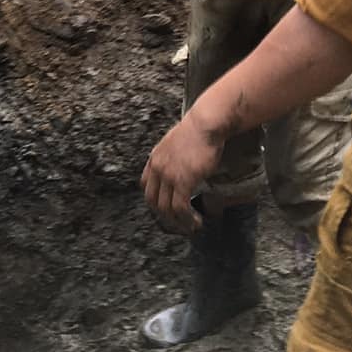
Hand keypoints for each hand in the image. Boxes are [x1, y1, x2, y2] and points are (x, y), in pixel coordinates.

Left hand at [143, 113, 221, 232]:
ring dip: (178, 222)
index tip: (167, 208)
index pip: (146, 186)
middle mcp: (157, 168)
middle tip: (178, 224)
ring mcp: (168, 175)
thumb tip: (182, 166)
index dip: (155, 200)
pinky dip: (187, 219)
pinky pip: (180, 207)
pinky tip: (196, 222)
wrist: (205, 124)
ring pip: (166, 208)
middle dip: (165, 216)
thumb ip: (174, 157)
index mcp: (154, 159)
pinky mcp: (183, 181)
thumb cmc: (197, 131)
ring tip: (190, 227)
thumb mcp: (177, 144)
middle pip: (153, 201)